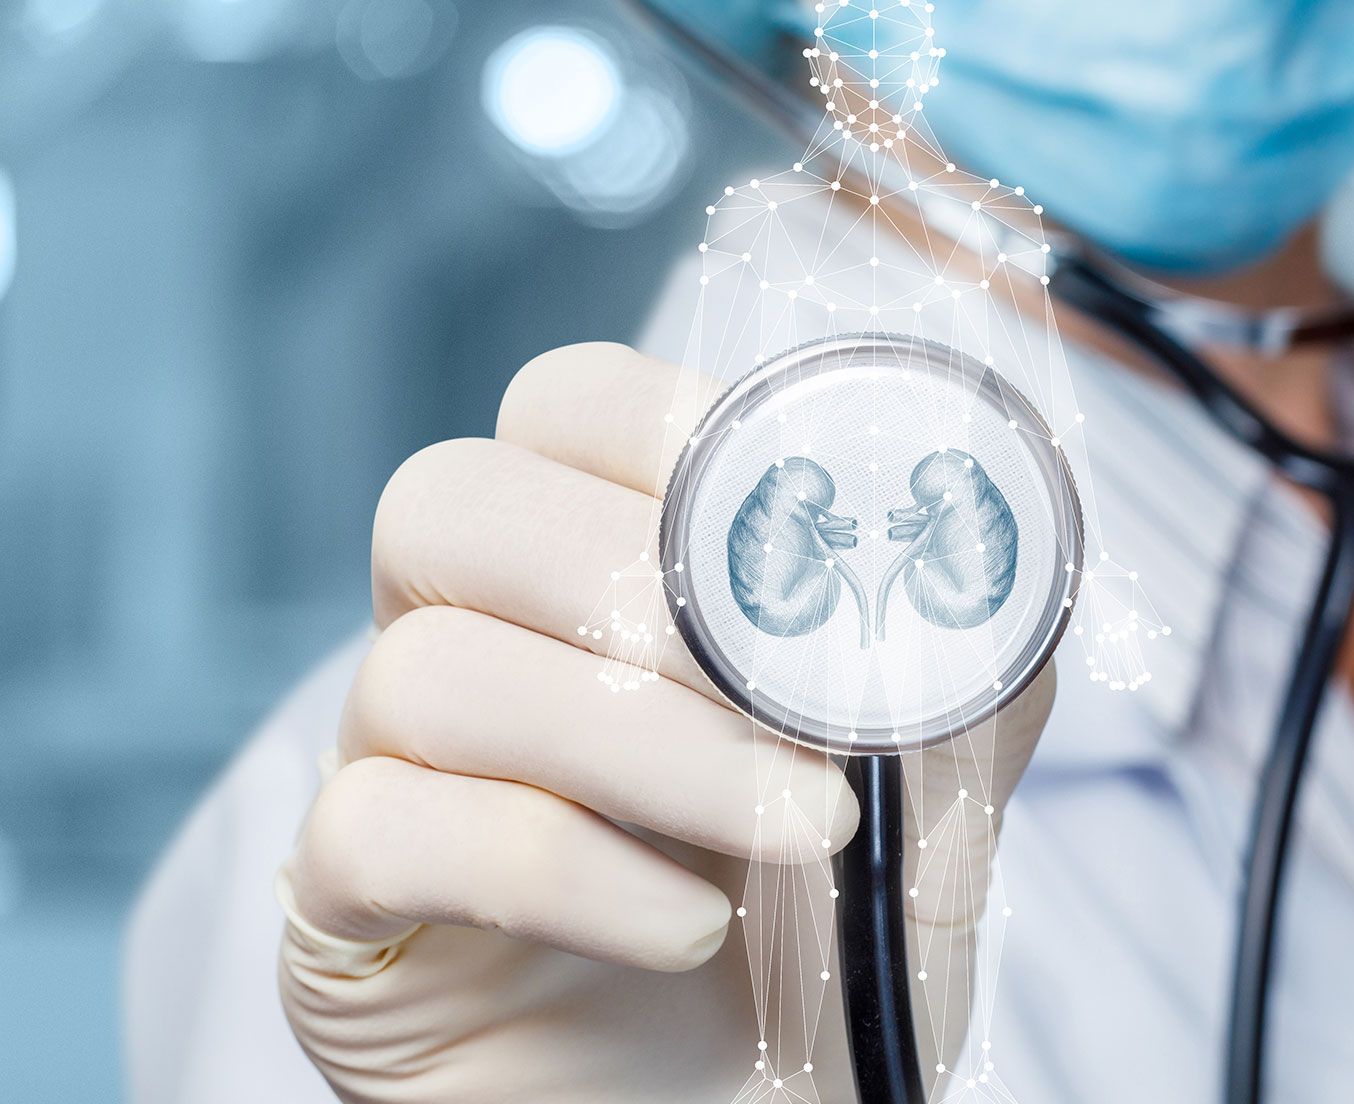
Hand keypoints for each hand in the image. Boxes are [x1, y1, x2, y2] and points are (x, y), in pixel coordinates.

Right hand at [276, 343, 1054, 1102]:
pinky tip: (686, 928)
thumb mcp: (930, 802)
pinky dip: (561, 872)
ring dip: (644, 743)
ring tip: (800, 830)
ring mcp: (386, 771)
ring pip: (424, 671)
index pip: (562, 407)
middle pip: (448, 504)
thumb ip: (965, 676)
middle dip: (639, 588)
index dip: (665, 426)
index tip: (791, 515)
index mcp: (585, 574)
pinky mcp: (347, 910)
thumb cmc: (821, 946)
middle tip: (789, 694)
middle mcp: (463, 641)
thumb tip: (1006, 556)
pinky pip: (382, 835)